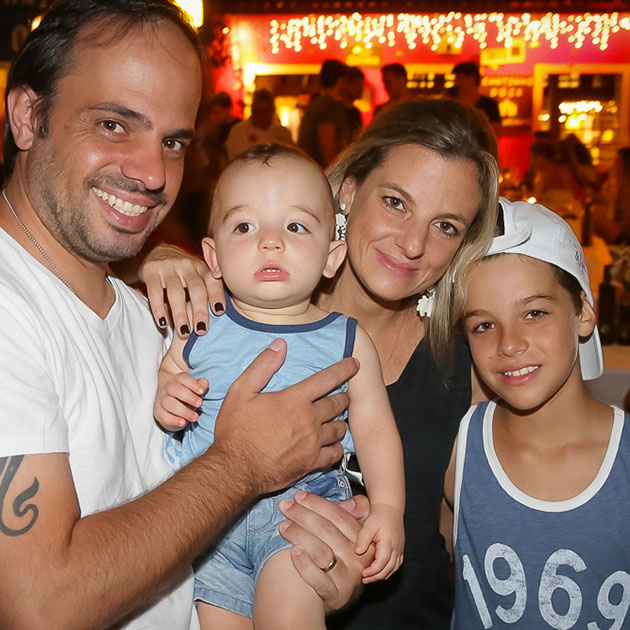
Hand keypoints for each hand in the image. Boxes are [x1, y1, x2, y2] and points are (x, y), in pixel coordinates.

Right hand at [138, 244, 225, 337]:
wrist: (158, 251)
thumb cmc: (184, 272)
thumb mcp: (198, 275)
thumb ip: (209, 289)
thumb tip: (222, 315)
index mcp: (202, 268)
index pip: (212, 282)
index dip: (217, 296)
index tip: (220, 312)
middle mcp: (187, 266)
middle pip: (196, 289)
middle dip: (199, 311)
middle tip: (201, 330)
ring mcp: (168, 268)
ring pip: (176, 293)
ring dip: (180, 314)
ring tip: (184, 332)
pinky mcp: (151, 272)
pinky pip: (155, 292)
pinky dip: (159, 309)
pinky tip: (163, 323)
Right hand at [154, 373, 208, 430]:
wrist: (172, 408)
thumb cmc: (187, 397)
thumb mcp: (195, 391)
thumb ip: (201, 387)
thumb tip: (205, 383)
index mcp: (178, 380)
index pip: (183, 378)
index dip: (193, 384)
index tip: (202, 391)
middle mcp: (168, 388)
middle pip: (175, 389)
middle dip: (188, 397)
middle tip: (200, 404)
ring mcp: (161, 400)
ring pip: (169, 403)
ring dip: (183, 411)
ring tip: (195, 417)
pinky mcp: (158, 412)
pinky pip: (164, 416)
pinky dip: (174, 420)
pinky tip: (183, 423)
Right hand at [212, 339, 358, 494]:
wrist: (235, 470)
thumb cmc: (236, 431)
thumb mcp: (241, 391)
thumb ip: (262, 366)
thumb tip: (279, 345)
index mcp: (295, 400)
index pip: (327, 379)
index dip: (344, 369)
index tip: (354, 364)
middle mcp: (309, 420)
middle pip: (337, 403)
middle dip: (342, 397)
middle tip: (342, 395)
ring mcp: (312, 443)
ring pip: (339, 428)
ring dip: (340, 421)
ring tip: (336, 419)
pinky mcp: (311, 463)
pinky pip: (335, 453)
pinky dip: (337, 447)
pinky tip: (332, 444)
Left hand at [278, 491, 373, 612]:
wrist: (338, 598)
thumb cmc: (340, 560)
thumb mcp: (348, 538)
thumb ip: (346, 518)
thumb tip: (350, 502)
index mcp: (362, 541)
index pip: (339, 516)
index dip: (317, 503)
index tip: (299, 496)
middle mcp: (358, 559)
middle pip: (328, 531)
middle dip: (303, 515)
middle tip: (285, 506)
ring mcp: (348, 578)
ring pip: (321, 551)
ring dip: (299, 535)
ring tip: (283, 526)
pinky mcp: (335, 596)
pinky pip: (318, 579)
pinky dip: (304, 564)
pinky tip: (293, 552)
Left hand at [355, 503, 403, 582]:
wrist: (390, 508)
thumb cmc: (379, 516)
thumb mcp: (369, 525)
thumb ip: (363, 538)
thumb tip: (358, 552)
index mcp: (389, 543)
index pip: (382, 563)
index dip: (372, 571)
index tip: (363, 574)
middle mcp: (396, 548)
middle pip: (388, 569)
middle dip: (376, 577)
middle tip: (364, 580)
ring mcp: (400, 549)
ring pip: (393, 569)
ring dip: (382, 575)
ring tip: (370, 578)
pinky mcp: (400, 549)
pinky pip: (396, 564)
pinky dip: (388, 570)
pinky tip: (379, 571)